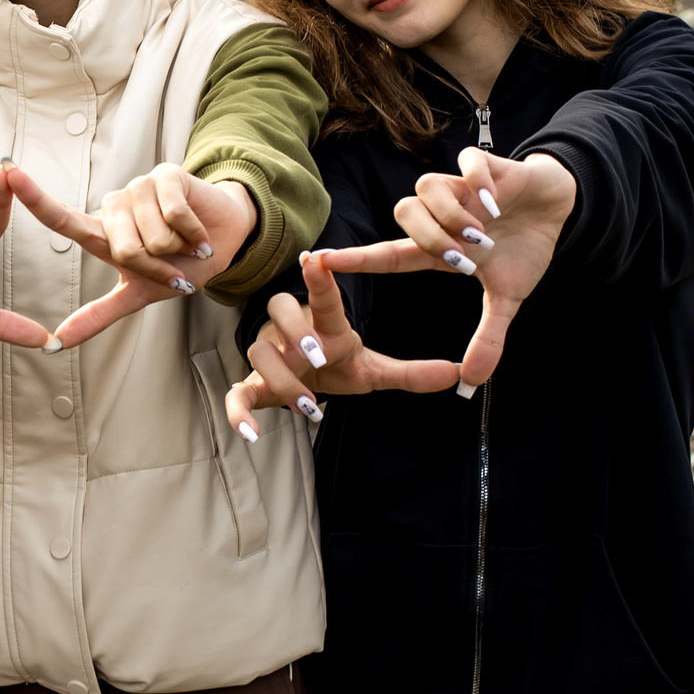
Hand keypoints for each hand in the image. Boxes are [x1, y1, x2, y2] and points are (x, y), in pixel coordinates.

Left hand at [0, 162, 253, 349]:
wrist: (226, 240)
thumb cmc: (182, 265)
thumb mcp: (140, 294)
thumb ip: (98, 315)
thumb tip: (56, 342)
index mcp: (102, 233)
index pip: (61, 217)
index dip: (34, 198)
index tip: (7, 173)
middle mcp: (114, 206)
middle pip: (125, 249)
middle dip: (157, 266)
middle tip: (174, 261)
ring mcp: (138, 187)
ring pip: (152, 236)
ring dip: (178, 248)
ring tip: (185, 241)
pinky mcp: (166, 175)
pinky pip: (174, 215)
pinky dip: (193, 233)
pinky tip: (198, 231)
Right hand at [223, 250, 461, 436]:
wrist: (302, 385)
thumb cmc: (335, 366)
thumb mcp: (372, 371)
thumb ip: (410, 373)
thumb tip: (456, 374)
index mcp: (323, 325)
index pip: (322, 298)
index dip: (318, 279)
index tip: (315, 259)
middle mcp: (290, 333)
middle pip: (280, 310)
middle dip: (296, 329)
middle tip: (317, 353)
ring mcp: (268, 356)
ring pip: (259, 353)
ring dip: (282, 378)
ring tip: (309, 407)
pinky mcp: (253, 384)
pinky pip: (237, 394)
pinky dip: (240, 413)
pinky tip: (252, 434)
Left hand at [308, 149, 576, 387]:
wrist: (554, 206)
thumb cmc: (523, 248)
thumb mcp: (507, 297)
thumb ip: (488, 336)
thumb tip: (473, 384)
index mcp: (438, 247)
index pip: (388, 253)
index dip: (355, 258)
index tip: (319, 260)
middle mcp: (440, 214)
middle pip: (404, 214)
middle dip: (430, 238)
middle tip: (465, 258)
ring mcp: (460, 188)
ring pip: (425, 188)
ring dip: (450, 214)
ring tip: (482, 232)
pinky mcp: (484, 165)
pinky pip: (465, 164)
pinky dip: (476, 183)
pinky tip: (495, 202)